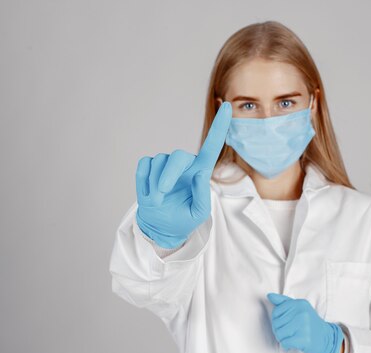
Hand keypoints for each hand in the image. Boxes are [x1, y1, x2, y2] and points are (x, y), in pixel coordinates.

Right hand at [135, 102, 232, 247]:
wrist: (160, 227)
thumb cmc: (183, 219)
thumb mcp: (198, 213)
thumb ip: (202, 194)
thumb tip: (198, 173)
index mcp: (201, 171)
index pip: (212, 146)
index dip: (220, 126)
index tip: (226, 106)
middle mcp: (185, 164)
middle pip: (178, 156)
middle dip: (169, 174)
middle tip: (162, 192)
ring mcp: (166, 164)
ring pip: (159, 162)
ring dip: (155, 184)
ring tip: (158, 200)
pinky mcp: (149, 166)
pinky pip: (144, 166)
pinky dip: (144, 182)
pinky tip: (148, 193)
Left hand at [267, 293, 343, 352]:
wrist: (325, 339)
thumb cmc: (309, 324)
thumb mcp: (299, 309)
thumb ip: (283, 302)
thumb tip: (269, 295)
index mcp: (299, 304)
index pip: (276, 312)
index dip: (277, 321)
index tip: (285, 324)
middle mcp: (302, 312)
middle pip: (276, 323)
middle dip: (279, 331)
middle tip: (289, 333)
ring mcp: (304, 325)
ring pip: (279, 334)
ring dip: (282, 339)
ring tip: (291, 338)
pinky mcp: (304, 338)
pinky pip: (284, 343)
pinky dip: (286, 346)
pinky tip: (292, 344)